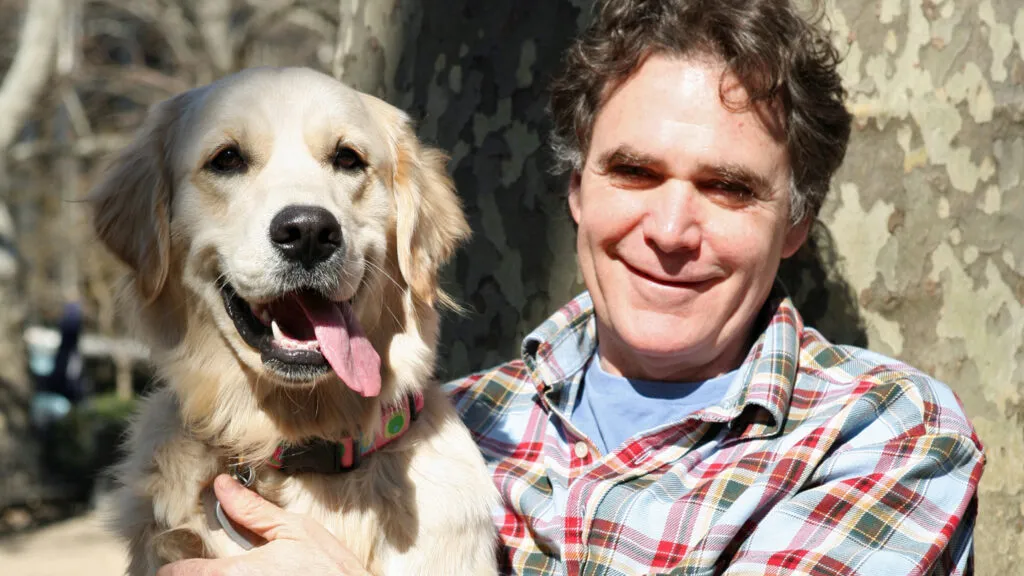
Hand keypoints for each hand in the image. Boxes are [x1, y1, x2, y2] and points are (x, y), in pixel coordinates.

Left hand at [156, 474, 369, 575]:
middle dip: (200, 573)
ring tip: (247, 569)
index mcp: (232, 573)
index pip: (179, 574)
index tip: (177, 565)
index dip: (175, 568)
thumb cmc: (329, 569)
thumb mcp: (295, 530)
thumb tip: (222, 486)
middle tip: (217, 564)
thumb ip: (253, 511)